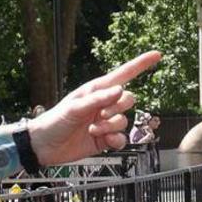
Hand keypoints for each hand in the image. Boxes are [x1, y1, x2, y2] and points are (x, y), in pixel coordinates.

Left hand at [27, 51, 162, 165]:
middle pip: (128, 99)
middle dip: (117, 108)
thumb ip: (98, 99)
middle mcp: (104, 104)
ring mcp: (105, 122)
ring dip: (111, 127)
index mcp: (96, 90)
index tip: (157, 55)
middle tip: (99, 116)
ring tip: (93, 130)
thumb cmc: (55, 121)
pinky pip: (122, 138)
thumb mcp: (75, 107)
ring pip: (124, 121)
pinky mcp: (105, 139)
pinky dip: (115, 140)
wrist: (45, 146)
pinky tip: (103, 141)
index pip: (124, 74)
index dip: (141, 64)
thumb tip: (120, 90)